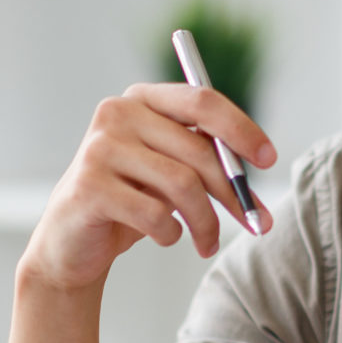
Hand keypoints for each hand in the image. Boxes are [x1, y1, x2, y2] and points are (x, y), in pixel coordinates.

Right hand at [21, 82, 276, 292]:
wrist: (72, 242)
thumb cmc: (131, 202)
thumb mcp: (171, 172)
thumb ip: (207, 158)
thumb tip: (259, 167)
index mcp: (142, 98)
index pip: (202, 101)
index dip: (242, 129)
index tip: (269, 158)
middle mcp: (117, 113)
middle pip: (198, 150)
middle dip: (234, 192)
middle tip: (257, 224)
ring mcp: (99, 148)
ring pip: (182, 185)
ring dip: (206, 223)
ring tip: (208, 243)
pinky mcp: (88, 187)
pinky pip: (156, 215)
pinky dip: (171, 234)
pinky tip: (165, 236)